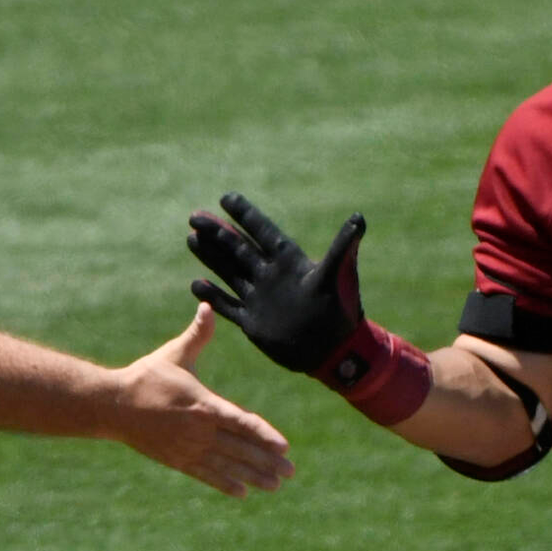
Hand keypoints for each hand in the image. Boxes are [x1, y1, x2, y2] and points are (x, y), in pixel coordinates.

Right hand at [106, 305, 294, 495]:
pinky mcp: (177, 460)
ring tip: (274, 486)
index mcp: (203, 404)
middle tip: (290, 471)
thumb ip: (197, 335)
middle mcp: (200, 430)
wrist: (112, 405)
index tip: (284, 446)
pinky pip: (206, 474)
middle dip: (267, 461)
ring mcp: (188, 448)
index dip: (264, 434)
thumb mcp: (174, 354)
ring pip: (227, 465)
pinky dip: (224, 483)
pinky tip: (242, 492)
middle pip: (240, 448)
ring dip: (252, 476)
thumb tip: (208, 307)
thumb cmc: (146, 377)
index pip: (242, 422)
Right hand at [186, 192, 368, 375]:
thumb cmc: (340, 312)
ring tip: (192, 238)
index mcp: (288, 261)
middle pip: (238, 248)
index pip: (262, 231)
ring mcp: (260, 297)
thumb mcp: (339, 275)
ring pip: (229, 271)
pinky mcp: (253, 321)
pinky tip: (196, 284)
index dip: (245, 215)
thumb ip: (343, 247)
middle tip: (195, 216)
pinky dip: (212, 296)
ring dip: (210, 256)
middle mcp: (270, 275)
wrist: (335, 352)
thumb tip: (359, 218)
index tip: (226, 198)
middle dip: (217, 232)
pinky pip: (227, 305)